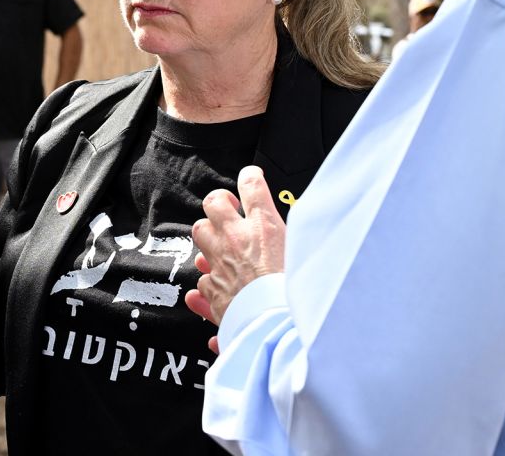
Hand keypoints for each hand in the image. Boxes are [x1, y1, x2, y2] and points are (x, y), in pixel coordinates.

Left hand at [187, 166, 286, 337]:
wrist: (277, 328)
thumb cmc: (296, 294)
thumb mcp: (304, 256)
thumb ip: (298, 240)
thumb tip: (299, 228)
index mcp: (264, 227)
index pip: (252, 185)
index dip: (251, 176)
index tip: (252, 177)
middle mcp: (236, 239)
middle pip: (214, 202)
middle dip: (220, 202)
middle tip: (230, 209)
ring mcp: (220, 262)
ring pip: (199, 232)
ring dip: (209, 236)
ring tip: (222, 244)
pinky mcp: (211, 288)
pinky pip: (201, 278)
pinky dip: (209, 280)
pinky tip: (218, 285)